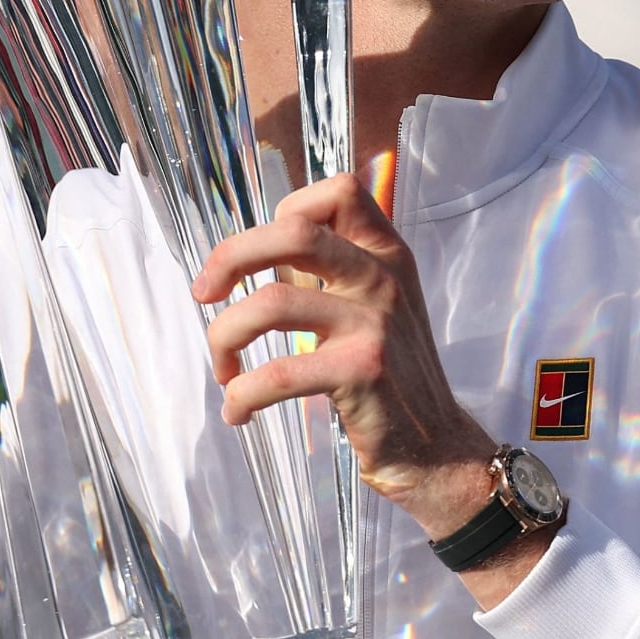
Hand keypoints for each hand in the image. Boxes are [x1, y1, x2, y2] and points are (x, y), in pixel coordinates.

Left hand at [191, 173, 495, 536]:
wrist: (436, 446)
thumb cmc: (392, 375)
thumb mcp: (379, 306)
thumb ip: (336, 272)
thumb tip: (259, 252)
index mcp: (388, 255)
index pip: (339, 192)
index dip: (284, 211)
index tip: (258, 257)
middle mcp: (385, 278)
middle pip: (295, 232)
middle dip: (230, 258)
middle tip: (203, 294)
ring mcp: (376, 323)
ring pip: (271, 302)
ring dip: (224, 337)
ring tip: (223, 369)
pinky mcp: (363, 371)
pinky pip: (277, 374)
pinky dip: (241, 395)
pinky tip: (239, 412)